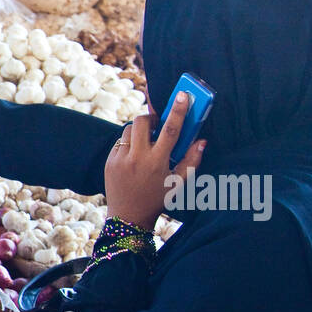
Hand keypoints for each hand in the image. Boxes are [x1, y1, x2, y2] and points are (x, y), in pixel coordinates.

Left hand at [104, 91, 206, 230]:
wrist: (128, 217)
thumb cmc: (157, 199)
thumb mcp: (178, 183)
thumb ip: (192, 161)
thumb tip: (201, 141)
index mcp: (157, 162)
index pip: (170, 129)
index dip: (178, 110)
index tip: (183, 95)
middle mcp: (137, 158)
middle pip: (142, 121)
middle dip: (150, 118)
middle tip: (157, 125)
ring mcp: (120, 159)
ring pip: (129, 129)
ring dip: (139, 130)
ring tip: (146, 142)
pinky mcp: (109, 161)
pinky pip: (120, 142)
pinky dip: (128, 143)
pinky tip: (134, 155)